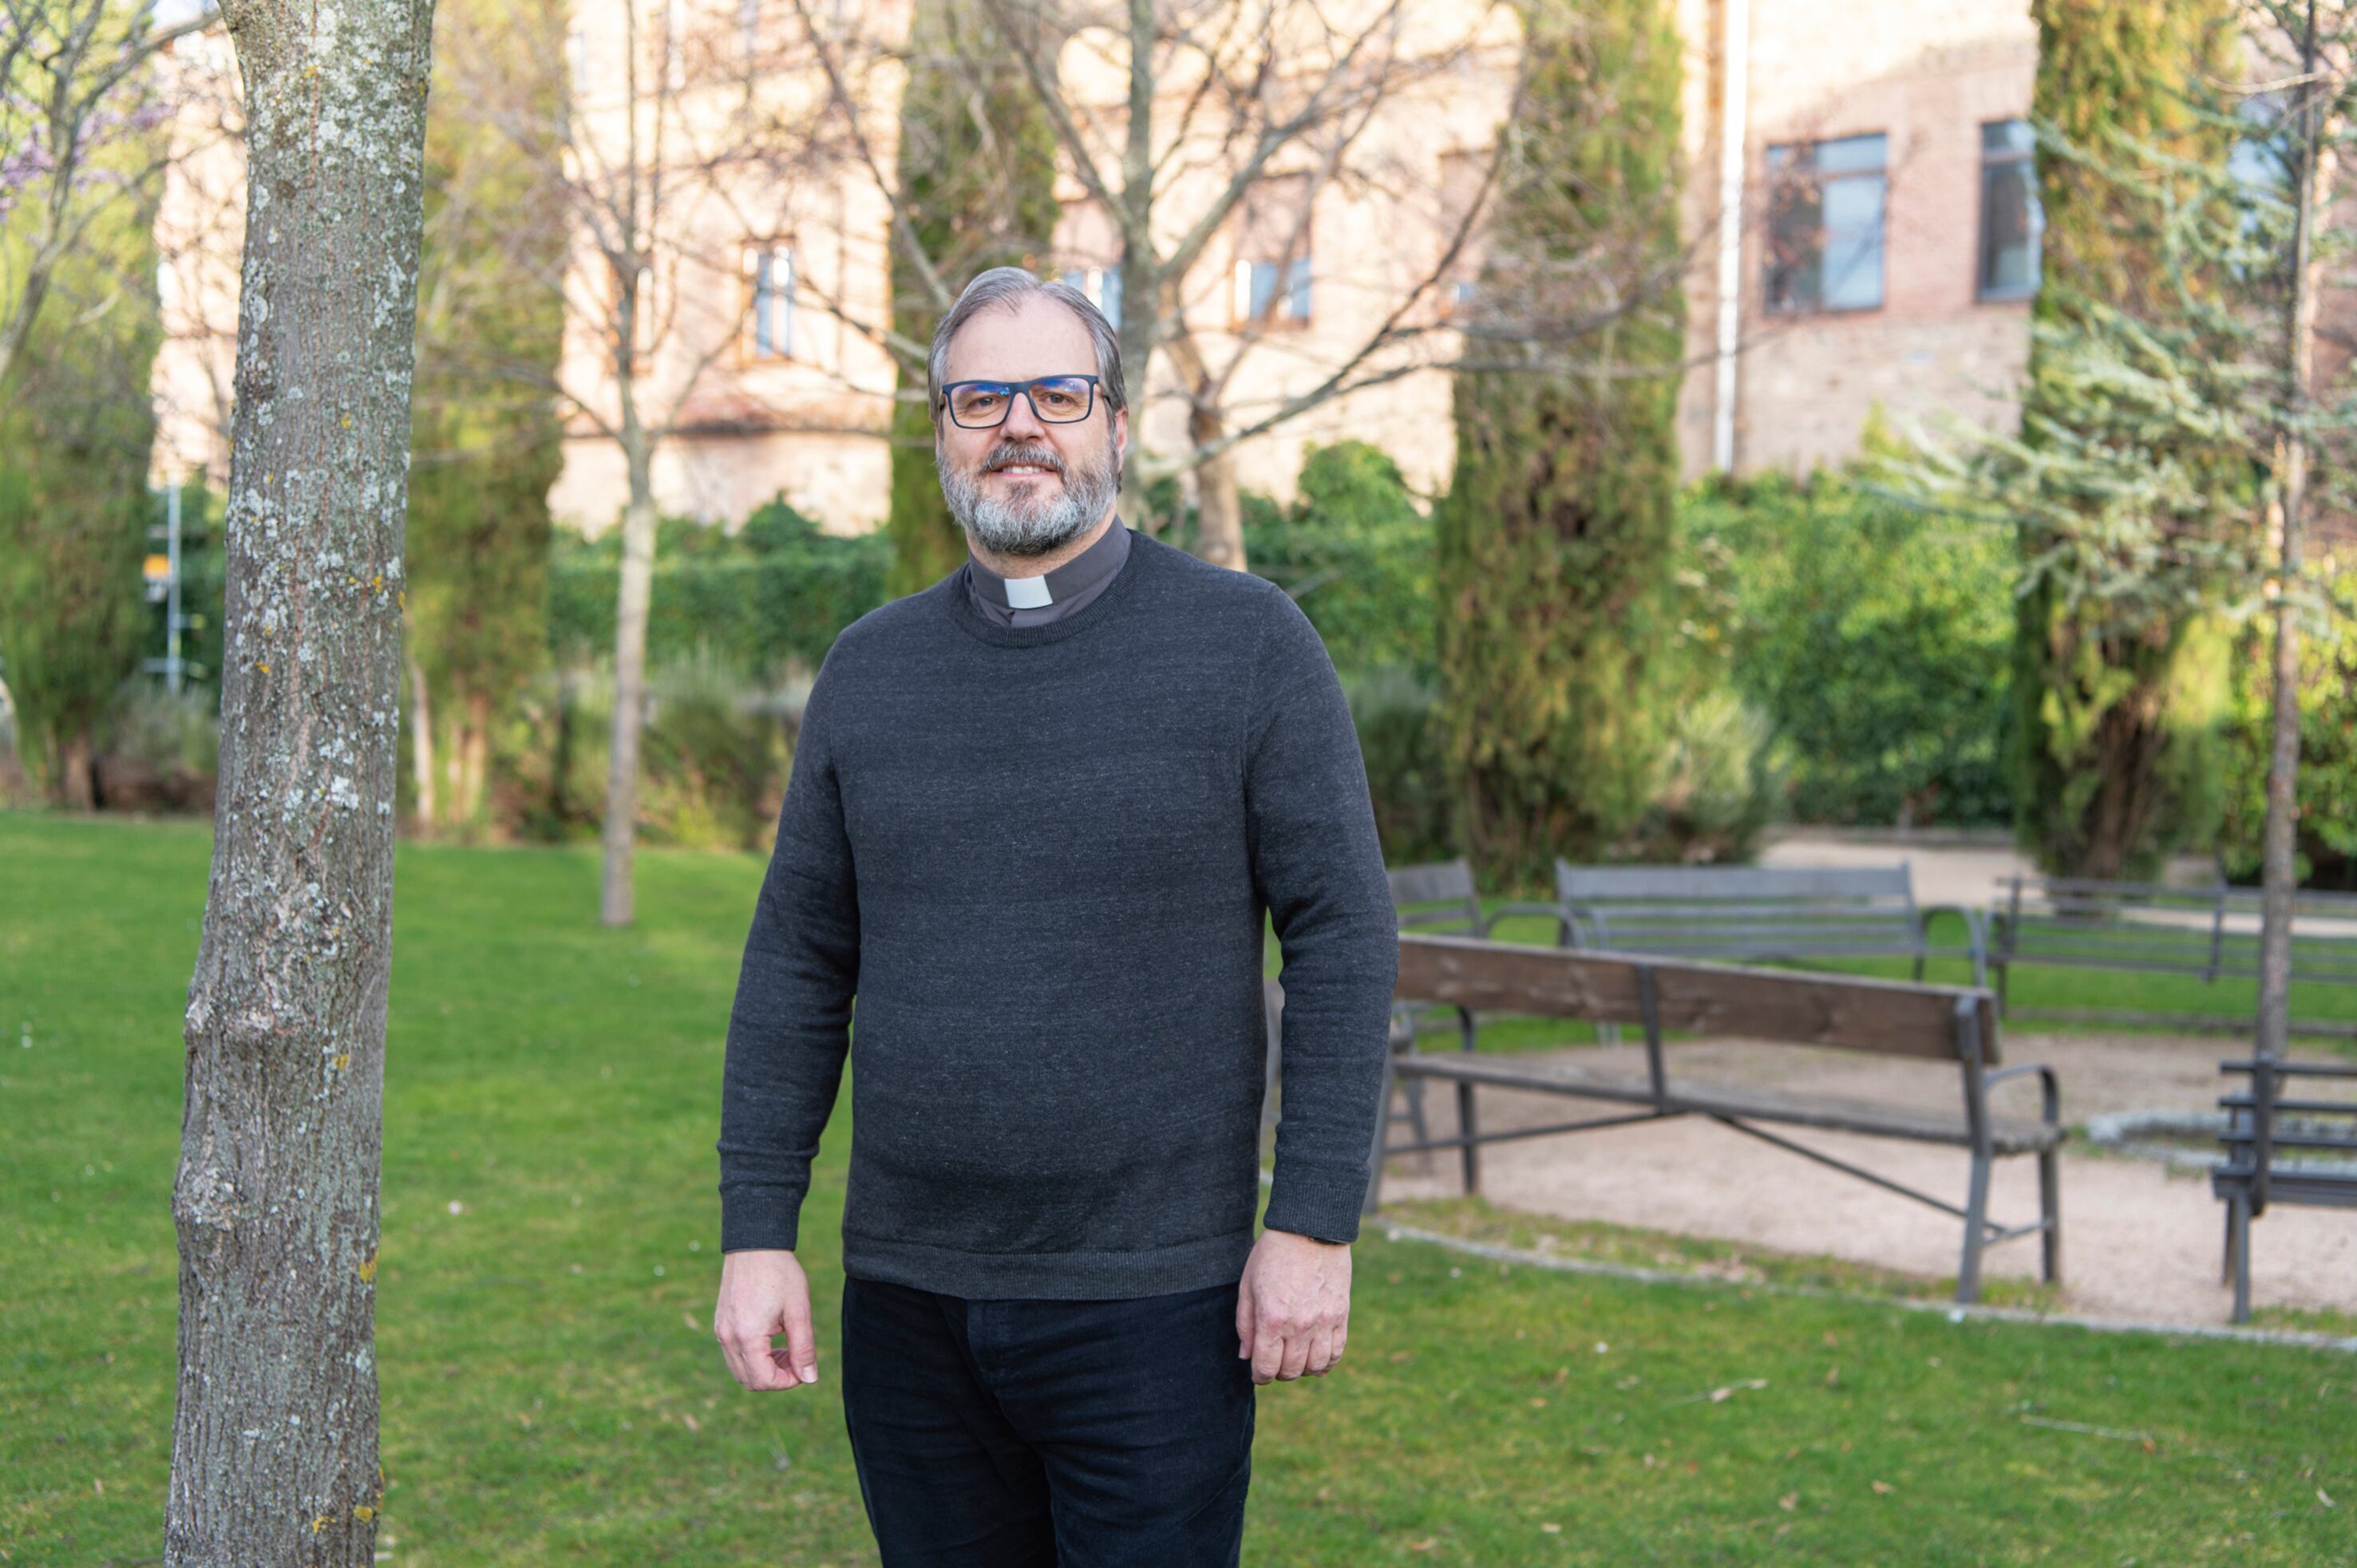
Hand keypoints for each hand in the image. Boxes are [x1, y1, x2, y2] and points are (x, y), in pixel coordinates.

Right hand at [715, 1248, 821, 1391]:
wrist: (755, 1244)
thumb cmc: (780, 1273)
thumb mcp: (799, 1310)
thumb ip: (804, 1348)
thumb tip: (809, 1378)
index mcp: (747, 1336)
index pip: (764, 1381)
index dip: (788, 1381)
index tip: (804, 1367)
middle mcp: (728, 1338)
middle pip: (750, 1381)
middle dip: (776, 1377)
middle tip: (796, 1357)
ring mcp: (720, 1331)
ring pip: (740, 1370)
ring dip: (763, 1368)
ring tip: (785, 1347)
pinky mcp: (720, 1323)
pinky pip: (733, 1354)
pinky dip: (752, 1357)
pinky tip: (770, 1337)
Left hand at [1235, 1227, 1350, 1383]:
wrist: (1309, 1227)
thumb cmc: (1272, 1254)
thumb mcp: (1248, 1286)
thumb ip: (1245, 1325)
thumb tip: (1246, 1356)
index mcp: (1272, 1318)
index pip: (1266, 1367)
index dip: (1260, 1376)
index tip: (1258, 1372)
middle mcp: (1299, 1325)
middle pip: (1291, 1371)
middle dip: (1279, 1373)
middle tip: (1275, 1363)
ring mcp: (1324, 1321)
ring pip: (1315, 1366)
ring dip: (1303, 1369)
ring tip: (1295, 1359)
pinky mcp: (1341, 1314)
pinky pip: (1337, 1351)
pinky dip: (1327, 1362)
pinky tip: (1317, 1358)